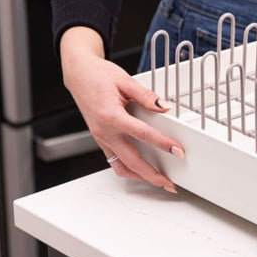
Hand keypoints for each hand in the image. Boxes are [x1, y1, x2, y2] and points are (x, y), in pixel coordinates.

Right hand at [60, 26, 184, 192]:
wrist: (78, 74)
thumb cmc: (98, 75)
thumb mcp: (125, 81)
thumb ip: (146, 96)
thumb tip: (164, 107)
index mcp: (111, 116)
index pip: (143, 134)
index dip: (163, 143)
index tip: (177, 150)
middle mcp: (105, 131)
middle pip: (132, 161)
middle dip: (153, 175)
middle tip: (170, 182)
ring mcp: (101, 138)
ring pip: (121, 167)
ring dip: (140, 178)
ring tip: (158, 181)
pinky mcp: (101, 139)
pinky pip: (114, 161)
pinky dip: (129, 169)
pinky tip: (141, 171)